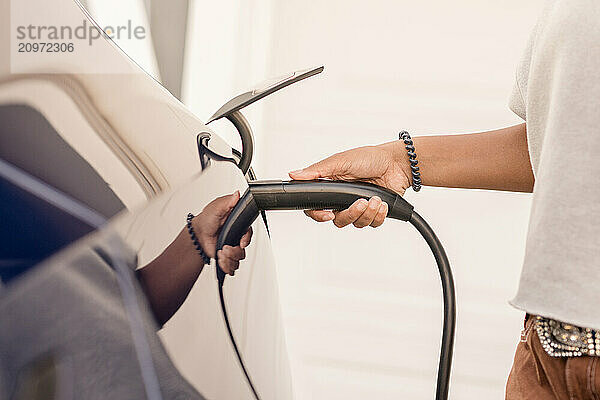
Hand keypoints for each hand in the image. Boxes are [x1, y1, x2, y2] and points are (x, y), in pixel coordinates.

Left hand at [192, 191, 252, 275]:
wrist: (197, 234)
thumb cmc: (207, 219)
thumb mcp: (217, 207)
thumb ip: (228, 202)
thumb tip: (237, 194)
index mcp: (238, 226)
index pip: (248, 235)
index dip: (246, 240)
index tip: (240, 243)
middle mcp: (236, 238)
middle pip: (244, 250)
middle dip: (234, 252)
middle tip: (225, 248)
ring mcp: (231, 248)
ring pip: (238, 260)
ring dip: (229, 259)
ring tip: (220, 252)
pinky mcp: (226, 258)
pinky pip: (232, 267)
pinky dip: (226, 266)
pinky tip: (220, 259)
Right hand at [289, 142, 410, 227]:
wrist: (397, 163)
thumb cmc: (370, 158)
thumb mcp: (341, 162)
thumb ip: (317, 171)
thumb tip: (295, 174)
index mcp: (331, 187)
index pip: (316, 208)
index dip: (319, 215)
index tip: (328, 215)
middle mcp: (343, 199)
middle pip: (338, 220)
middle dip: (351, 214)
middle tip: (360, 202)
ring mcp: (359, 206)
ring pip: (356, 223)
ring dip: (367, 213)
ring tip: (375, 198)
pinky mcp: (374, 212)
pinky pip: (372, 224)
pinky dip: (379, 215)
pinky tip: (382, 203)